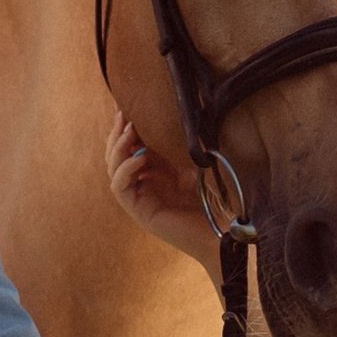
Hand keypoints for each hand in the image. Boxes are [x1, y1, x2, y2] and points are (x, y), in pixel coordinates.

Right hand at [106, 109, 215, 263]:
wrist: (223, 230)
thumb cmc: (215, 197)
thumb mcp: (195, 161)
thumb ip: (181, 143)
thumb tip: (178, 112)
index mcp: (156, 171)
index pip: (130, 146)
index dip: (126, 128)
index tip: (128, 106)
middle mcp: (144, 183)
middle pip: (116, 156)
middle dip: (117, 134)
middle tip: (123, 114)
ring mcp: (140, 199)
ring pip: (113, 170)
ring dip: (118, 148)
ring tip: (130, 131)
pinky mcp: (140, 212)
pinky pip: (119, 188)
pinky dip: (125, 170)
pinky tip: (138, 157)